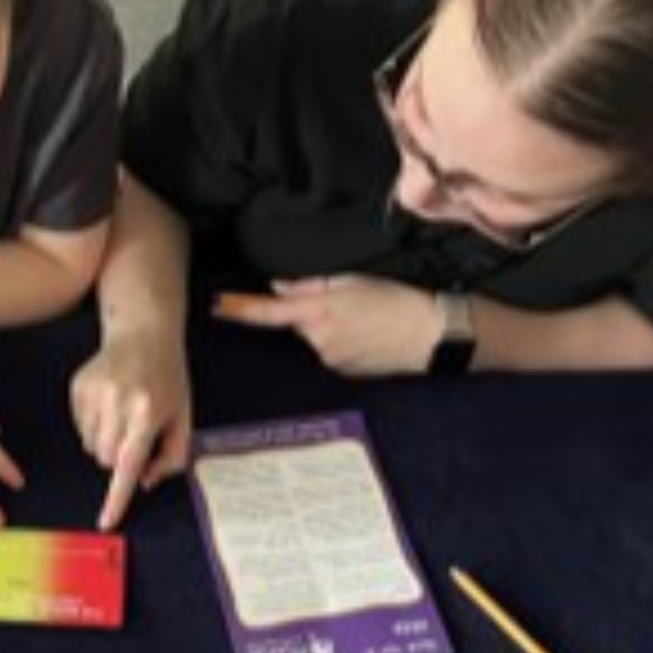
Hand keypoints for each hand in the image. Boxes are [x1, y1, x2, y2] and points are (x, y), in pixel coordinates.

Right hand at [71, 327, 191, 530]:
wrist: (143, 332)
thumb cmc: (168, 378)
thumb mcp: (183, 417)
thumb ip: (171, 456)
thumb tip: (145, 482)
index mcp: (148, 412)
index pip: (129, 464)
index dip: (117, 496)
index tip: (106, 521)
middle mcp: (118, 402)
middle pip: (105, 460)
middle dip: (118, 456)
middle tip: (135, 431)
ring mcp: (94, 393)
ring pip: (90, 447)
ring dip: (105, 440)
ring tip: (122, 412)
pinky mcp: (78, 387)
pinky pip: (79, 428)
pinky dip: (93, 424)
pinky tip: (109, 402)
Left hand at [215, 275, 439, 374]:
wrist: (432, 335)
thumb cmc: (397, 300)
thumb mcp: (354, 280)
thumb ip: (311, 285)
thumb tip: (281, 287)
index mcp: (320, 311)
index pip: (270, 312)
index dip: (242, 309)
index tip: (219, 306)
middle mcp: (320, 339)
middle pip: (298, 323)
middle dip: (312, 312)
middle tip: (349, 302)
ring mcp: (332, 359)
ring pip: (317, 338)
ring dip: (331, 327)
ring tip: (366, 319)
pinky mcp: (345, 372)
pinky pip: (333, 352)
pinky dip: (344, 342)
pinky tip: (369, 336)